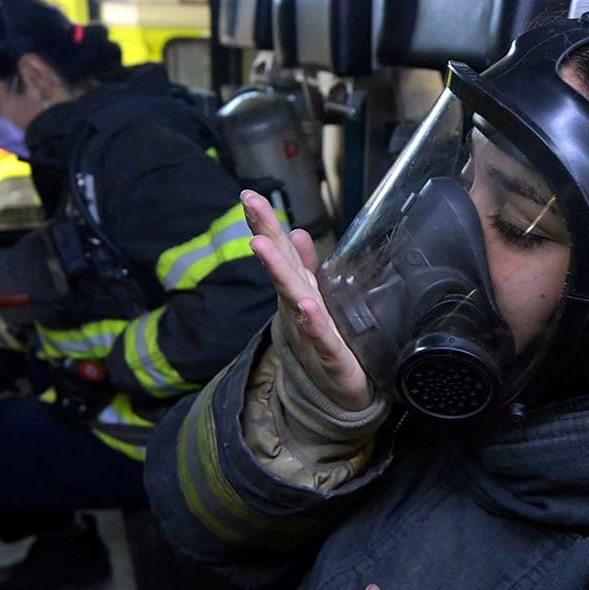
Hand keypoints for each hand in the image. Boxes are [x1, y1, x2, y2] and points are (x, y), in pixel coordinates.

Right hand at [242, 190, 371, 410]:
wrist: (340, 393)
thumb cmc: (327, 341)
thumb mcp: (316, 298)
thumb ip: (306, 267)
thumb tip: (296, 232)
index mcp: (298, 290)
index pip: (279, 252)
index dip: (265, 224)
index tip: (248, 196)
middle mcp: (298, 306)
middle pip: (280, 266)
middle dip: (265, 235)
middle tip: (250, 205)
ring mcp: (310, 330)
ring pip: (293, 297)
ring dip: (278, 271)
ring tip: (263, 246)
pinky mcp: (330, 355)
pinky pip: (320, 335)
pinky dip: (312, 321)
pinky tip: (306, 305)